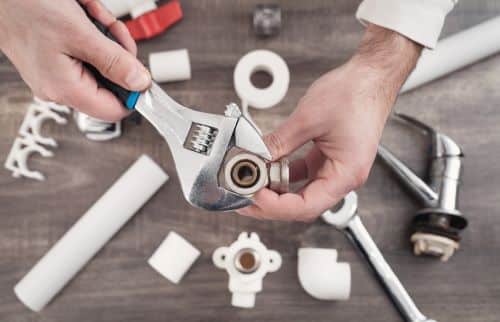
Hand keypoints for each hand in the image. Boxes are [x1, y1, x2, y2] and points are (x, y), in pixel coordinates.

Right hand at [0, 0, 150, 120]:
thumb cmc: (25, 7)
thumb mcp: (80, 33)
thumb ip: (115, 62)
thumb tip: (140, 83)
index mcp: (65, 89)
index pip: (114, 110)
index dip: (134, 93)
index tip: (142, 72)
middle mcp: (60, 87)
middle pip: (111, 83)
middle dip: (118, 54)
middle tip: (111, 31)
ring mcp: (57, 74)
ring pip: (101, 64)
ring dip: (105, 38)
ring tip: (91, 16)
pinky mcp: (55, 60)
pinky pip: (87, 52)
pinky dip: (92, 33)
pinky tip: (82, 15)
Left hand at [239, 24, 421, 220]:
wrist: (371, 76)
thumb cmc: (355, 94)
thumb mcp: (308, 118)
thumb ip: (279, 142)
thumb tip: (255, 157)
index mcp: (346, 174)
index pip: (306, 206)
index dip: (276, 206)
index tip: (254, 196)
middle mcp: (343, 176)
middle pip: (302, 204)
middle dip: (271, 204)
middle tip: (245, 198)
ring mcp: (336, 168)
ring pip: (301, 192)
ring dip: (276, 191)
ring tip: (252, 184)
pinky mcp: (328, 158)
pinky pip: (303, 174)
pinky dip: (284, 174)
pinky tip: (267, 168)